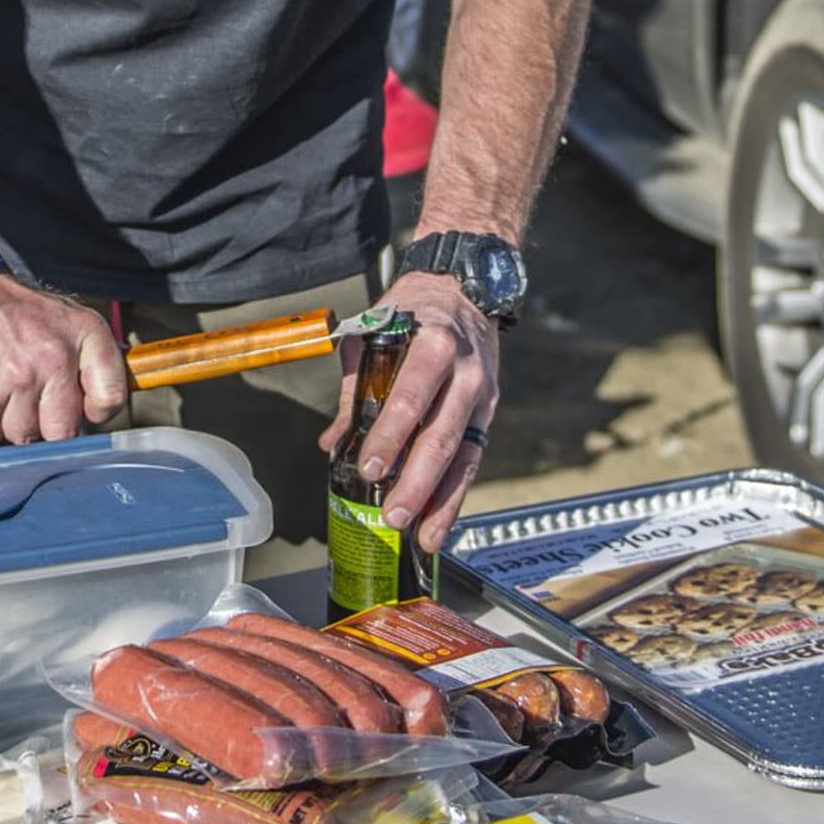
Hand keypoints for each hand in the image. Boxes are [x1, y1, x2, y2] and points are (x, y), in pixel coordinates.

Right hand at [0, 276, 127, 445]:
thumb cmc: (17, 309)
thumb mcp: (68, 317)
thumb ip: (92, 357)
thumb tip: (106, 402)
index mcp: (85, 334)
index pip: (110, 397)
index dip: (96, 412)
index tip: (83, 408)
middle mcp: (56, 357)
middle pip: (64, 431)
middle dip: (50, 426)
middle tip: (37, 404)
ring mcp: (19, 378)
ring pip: (24, 436)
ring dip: (14, 424)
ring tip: (8, 391)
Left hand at [319, 272, 499, 552]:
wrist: (465, 286)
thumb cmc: (412, 308)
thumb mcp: (375, 331)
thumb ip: (355, 387)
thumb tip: (334, 442)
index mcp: (433, 344)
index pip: (410, 397)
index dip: (390, 435)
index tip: (369, 466)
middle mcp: (465, 372)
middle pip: (440, 437)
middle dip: (416, 482)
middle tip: (392, 515)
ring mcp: (482, 394)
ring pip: (462, 457)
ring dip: (440, 501)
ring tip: (421, 536)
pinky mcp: (489, 412)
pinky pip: (473, 460)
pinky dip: (456, 495)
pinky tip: (440, 524)